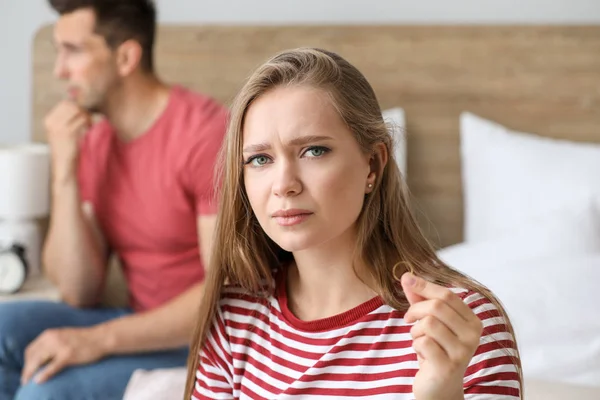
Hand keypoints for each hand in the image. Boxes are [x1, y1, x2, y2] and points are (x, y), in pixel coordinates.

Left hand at [21, 327, 106, 383]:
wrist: (101, 338)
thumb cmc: (84, 339)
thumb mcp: (64, 336)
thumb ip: (52, 342)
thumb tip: (41, 356)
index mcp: (50, 334)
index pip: (31, 349)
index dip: (26, 361)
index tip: (28, 370)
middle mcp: (52, 338)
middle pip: (32, 356)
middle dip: (26, 369)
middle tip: (25, 380)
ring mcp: (60, 346)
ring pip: (38, 361)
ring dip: (30, 373)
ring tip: (28, 382)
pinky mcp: (68, 355)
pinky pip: (52, 367)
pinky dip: (44, 374)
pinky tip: (38, 381)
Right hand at [44, 100, 90, 181]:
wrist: (63, 165)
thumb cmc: (64, 149)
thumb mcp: (60, 132)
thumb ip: (66, 119)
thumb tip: (76, 103)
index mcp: (48, 121)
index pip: (64, 103)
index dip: (76, 106)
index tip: (82, 114)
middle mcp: (52, 122)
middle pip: (71, 105)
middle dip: (82, 110)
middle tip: (87, 119)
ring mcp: (59, 127)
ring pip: (77, 110)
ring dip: (86, 116)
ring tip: (88, 124)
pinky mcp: (68, 133)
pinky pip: (82, 120)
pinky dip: (88, 122)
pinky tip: (89, 128)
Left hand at [402, 273, 482, 399]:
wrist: (439, 388)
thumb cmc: (435, 351)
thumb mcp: (429, 321)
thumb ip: (420, 299)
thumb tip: (406, 275)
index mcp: (472, 321)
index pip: (448, 295)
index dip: (425, 286)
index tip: (407, 279)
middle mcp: (472, 336)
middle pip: (437, 307)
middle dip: (415, 310)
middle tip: (408, 319)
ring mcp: (462, 352)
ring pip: (428, 323)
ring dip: (415, 331)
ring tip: (419, 340)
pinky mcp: (448, 366)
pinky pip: (423, 342)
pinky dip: (416, 345)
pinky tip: (422, 355)